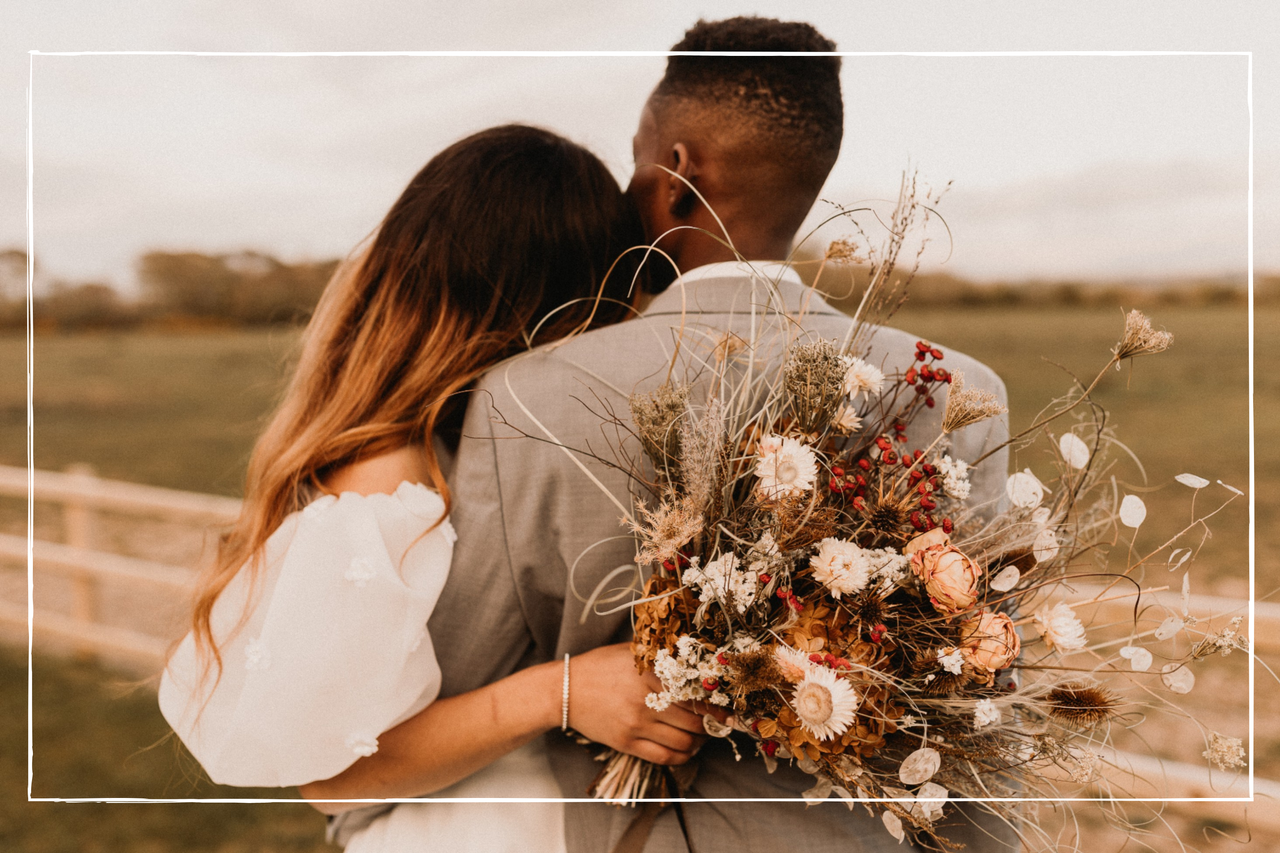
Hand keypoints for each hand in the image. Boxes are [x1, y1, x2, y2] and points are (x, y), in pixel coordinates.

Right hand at [565, 643, 706, 764]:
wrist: (565, 689)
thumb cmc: (600, 667)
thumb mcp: (631, 654)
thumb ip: (661, 658)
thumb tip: (695, 664)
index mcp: (650, 674)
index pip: (695, 695)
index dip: (717, 706)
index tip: (729, 711)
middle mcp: (645, 700)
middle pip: (694, 721)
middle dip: (712, 725)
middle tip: (718, 723)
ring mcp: (636, 724)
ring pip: (683, 742)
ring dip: (699, 742)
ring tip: (701, 736)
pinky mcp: (626, 743)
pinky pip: (664, 757)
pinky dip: (682, 756)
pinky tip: (686, 749)